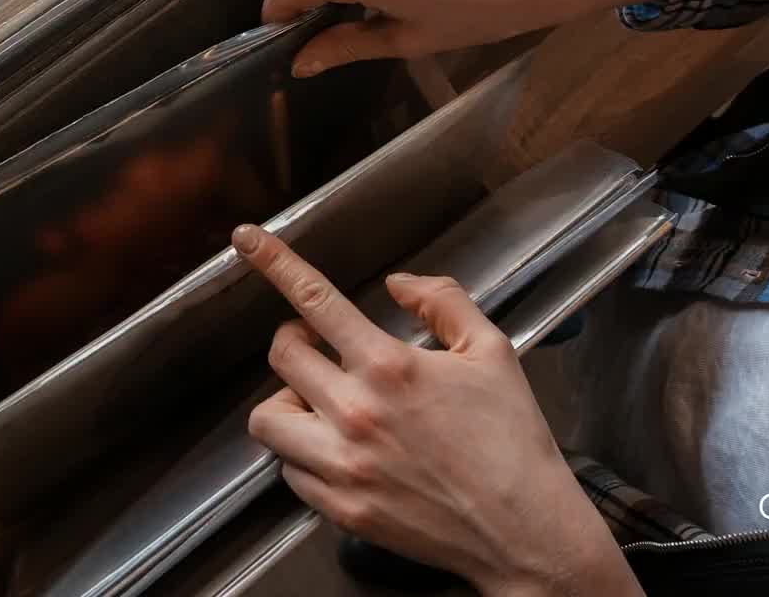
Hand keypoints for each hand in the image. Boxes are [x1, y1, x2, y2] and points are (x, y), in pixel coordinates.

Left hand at [232, 224, 643, 596]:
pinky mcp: (340, 508)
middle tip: (319, 346)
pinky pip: (290, 472)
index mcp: (390, 366)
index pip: (315, 301)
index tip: (246, 240)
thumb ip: (442, 301)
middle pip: (282, 357)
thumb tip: (399, 283)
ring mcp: (342, 466)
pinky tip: (337, 450)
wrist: (522, 528)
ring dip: (288, 401)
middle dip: (295, 341)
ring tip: (318, 402)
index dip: (275, 263)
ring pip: (268, 419)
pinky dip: (303, 454)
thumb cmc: (512, 440)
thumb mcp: (491, 351)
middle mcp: (354, 413)